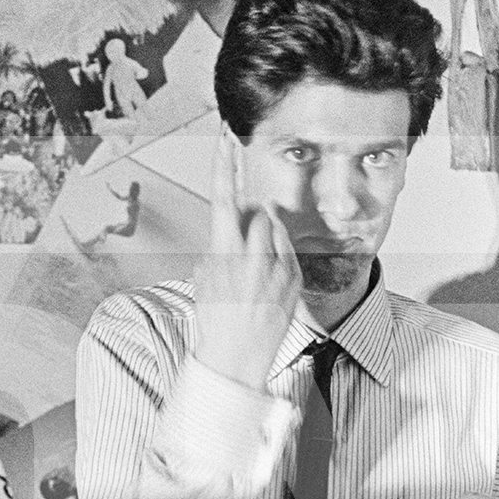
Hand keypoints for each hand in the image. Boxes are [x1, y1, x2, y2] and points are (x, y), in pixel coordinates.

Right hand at [194, 129, 299, 389]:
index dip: (224, 165)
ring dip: (266, 237)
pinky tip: (266, 281)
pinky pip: (289, 251)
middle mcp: (252, 258)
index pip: (223, 198)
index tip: (225, 138)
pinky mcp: (295, 281)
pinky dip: (279, 255)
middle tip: (242, 247)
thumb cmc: (214, 320)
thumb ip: (216, 247)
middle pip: (258, 213)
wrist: (236, 360)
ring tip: (254, 270)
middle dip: (252, 220)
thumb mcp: (203, 279)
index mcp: (222, 254)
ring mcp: (277, 269)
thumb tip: (229, 230)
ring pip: (275, 229)